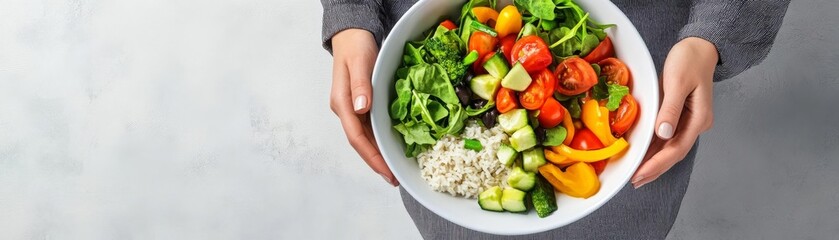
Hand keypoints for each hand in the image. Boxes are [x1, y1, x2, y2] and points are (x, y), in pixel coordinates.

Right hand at [330, 29, 397, 185]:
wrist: (352, 34)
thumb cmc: (355, 46)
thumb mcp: (360, 62)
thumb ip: (361, 85)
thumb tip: (361, 109)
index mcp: (342, 103)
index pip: (356, 137)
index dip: (372, 157)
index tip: (386, 172)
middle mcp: (346, 109)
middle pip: (360, 143)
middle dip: (376, 162)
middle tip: (394, 178)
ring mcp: (352, 108)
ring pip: (365, 137)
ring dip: (378, 154)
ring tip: (394, 169)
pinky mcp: (360, 104)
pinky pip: (369, 128)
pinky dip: (380, 140)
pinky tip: (390, 147)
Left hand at [632, 37, 717, 188]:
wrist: (700, 46)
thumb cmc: (689, 60)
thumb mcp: (677, 83)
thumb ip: (670, 110)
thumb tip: (663, 134)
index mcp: (699, 118)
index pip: (676, 149)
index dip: (657, 164)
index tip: (640, 174)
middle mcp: (696, 124)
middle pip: (674, 153)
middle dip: (654, 168)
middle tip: (634, 181)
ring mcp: (690, 121)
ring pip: (671, 147)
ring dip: (654, 161)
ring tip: (637, 175)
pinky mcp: (682, 115)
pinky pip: (668, 137)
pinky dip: (656, 148)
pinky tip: (645, 154)